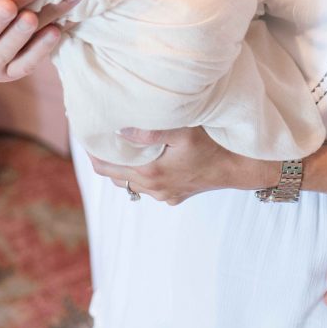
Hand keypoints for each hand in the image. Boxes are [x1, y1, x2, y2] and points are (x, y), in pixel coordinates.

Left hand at [88, 127, 278, 204]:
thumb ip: (151, 131)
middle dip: (103, 157)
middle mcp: (153, 189)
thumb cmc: (213, 145)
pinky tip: (146, 156)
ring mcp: (164, 195)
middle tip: (98, 134)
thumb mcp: (184, 131)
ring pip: (130, 182)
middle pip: (114, 175)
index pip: (104, 166)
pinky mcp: (175, 196)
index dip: (92, 150)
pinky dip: (140, 172)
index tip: (87, 131)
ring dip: (122, 165)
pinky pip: (148, 186)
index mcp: (150, 173)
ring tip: (118, 143)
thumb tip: (119, 130)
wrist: (239, 168)